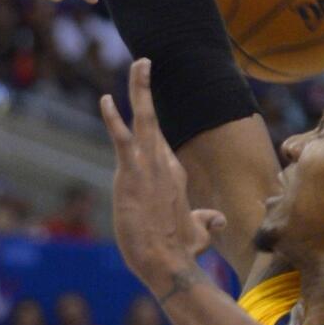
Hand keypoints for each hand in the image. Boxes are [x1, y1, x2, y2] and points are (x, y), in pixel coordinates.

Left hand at [101, 59, 226, 287]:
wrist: (168, 262)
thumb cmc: (179, 251)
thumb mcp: (197, 232)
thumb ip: (204, 221)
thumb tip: (218, 219)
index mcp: (174, 175)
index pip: (159, 142)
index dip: (150, 125)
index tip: (142, 104)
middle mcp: (165, 164)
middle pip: (153, 118)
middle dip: (146, 88)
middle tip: (143, 62)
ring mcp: (150, 166)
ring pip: (145, 119)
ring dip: (140, 89)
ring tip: (138, 64)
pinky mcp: (132, 174)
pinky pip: (122, 139)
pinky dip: (114, 119)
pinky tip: (105, 101)